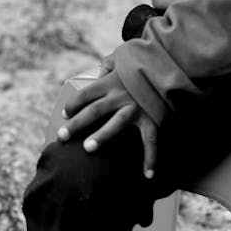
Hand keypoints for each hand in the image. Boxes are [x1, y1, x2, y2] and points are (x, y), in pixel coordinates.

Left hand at [57, 60, 158, 177]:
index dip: (73, 104)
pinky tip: (148, 174)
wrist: (168, 62)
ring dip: (101, 136)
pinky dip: (151, 157)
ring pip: (115, 125)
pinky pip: (150, 140)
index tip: (64, 114)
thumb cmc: (141, 60)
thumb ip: (107, 65)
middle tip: (62, 136)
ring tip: (87, 148)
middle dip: (76, 124)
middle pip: (93, 111)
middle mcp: (120, 95)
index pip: (85, 94)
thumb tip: (97, 74)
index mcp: (110, 81)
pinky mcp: (152, 117)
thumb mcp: (121, 56)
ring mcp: (136, 107)